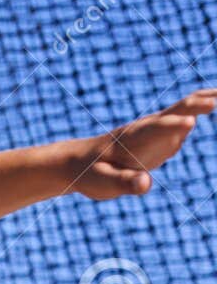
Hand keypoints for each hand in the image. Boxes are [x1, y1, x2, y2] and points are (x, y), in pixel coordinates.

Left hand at [71, 89, 216, 198]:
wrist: (79, 161)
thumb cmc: (89, 173)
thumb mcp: (102, 183)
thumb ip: (124, 183)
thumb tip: (146, 185)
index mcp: (133, 138)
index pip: (154, 129)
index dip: (171, 126)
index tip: (190, 123)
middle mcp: (147, 129)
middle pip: (175, 110)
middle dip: (197, 103)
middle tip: (216, 99)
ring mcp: (155, 132)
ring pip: (182, 110)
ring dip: (204, 101)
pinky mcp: (159, 138)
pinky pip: (181, 123)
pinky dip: (198, 112)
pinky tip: (211, 106)